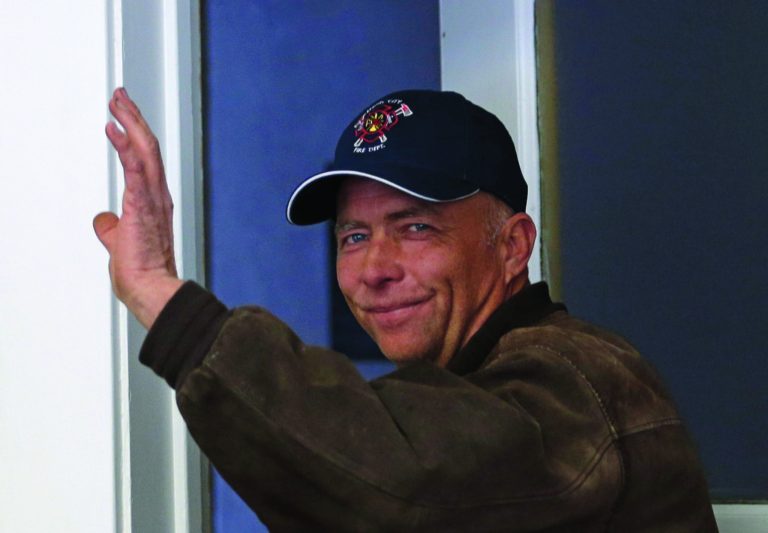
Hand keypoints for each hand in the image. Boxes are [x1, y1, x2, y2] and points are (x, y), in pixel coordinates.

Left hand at [94, 87, 182, 327]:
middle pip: (148, 147)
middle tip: (120, 96)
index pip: (146, 159)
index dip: (136, 134)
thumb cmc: (140, 270)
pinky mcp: (142, 206)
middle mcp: (158, 195)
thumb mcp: (118, 242)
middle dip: (134, 118)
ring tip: (117, 103)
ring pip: (146, 151)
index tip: (124, 114)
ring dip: (131, 123)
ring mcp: (153, 199)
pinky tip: (115, 129)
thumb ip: (111, 227)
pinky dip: (125, 146)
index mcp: (154, 201)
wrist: (148, 288)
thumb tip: (102, 220)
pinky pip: (135, 169)